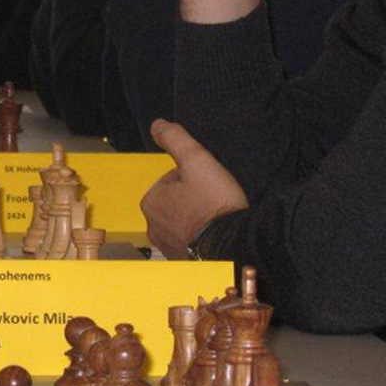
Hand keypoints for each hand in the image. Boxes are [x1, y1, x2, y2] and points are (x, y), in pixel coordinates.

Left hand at [141, 119, 248, 258]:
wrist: (235, 245)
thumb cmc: (215, 204)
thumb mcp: (197, 160)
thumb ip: (175, 139)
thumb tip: (158, 124)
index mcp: (151, 202)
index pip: (171, 179)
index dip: (192, 177)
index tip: (207, 185)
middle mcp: (153, 227)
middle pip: (176, 200)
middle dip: (194, 198)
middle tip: (214, 200)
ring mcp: (167, 247)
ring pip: (184, 220)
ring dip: (199, 217)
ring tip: (217, 216)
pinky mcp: (183, 261)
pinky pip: (191, 241)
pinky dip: (202, 235)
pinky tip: (216, 232)